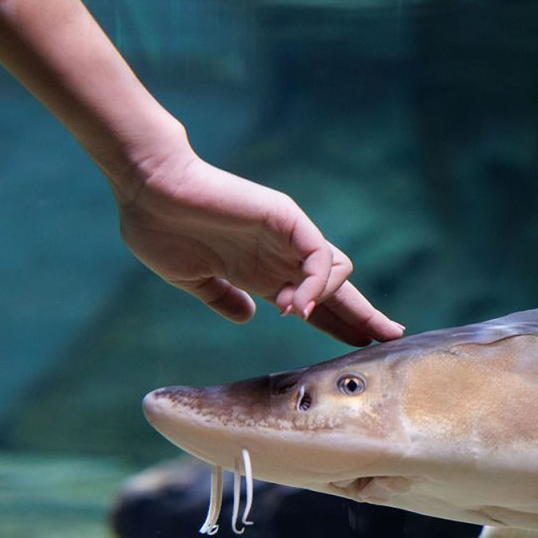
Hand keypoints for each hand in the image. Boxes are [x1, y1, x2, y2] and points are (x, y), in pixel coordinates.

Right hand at [117, 147, 404, 345]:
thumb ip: (222, 297)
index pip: (311, 304)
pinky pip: (318, 257)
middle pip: (335, 290)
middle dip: (363, 315)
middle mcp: (279, 256)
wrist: (146, 190)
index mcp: (259, 273)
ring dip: (328, 303)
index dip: (335, 324)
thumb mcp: (192, 278)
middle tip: (390, 336)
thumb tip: (247, 316)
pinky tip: (297, 306)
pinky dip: (316, 285)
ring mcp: (285, 237)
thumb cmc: (159, 228)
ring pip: (336, 272)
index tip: (359, 346)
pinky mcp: (286, 219)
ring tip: (299, 314)